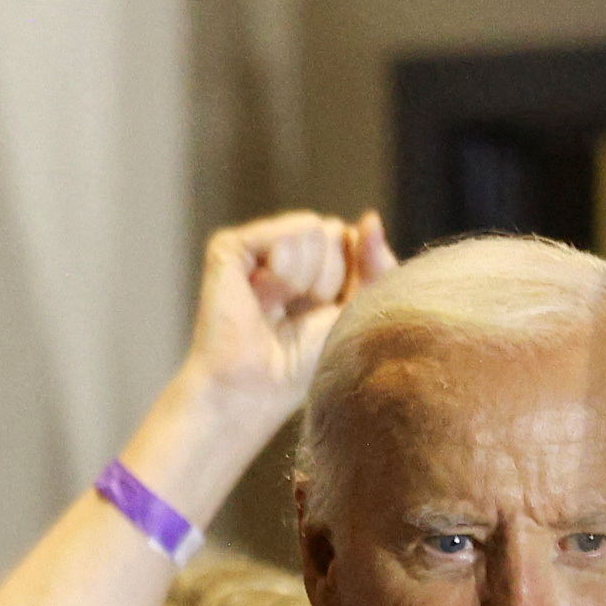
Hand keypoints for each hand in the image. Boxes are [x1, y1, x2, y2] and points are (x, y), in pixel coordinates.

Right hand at [181, 209, 391, 441]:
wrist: (260, 388)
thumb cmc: (306, 363)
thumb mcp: (360, 309)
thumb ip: (376, 264)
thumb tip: (369, 217)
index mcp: (311, 263)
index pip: (353, 238)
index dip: (353, 277)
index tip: (326, 315)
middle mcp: (281, 250)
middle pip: (334, 231)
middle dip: (330, 278)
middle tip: (298, 314)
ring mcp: (255, 247)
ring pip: (314, 228)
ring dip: (308, 279)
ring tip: (278, 309)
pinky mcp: (230, 247)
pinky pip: (289, 232)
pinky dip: (287, 271)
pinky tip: (263, 297)